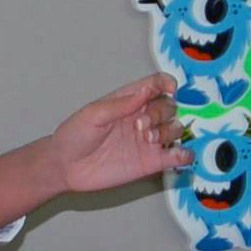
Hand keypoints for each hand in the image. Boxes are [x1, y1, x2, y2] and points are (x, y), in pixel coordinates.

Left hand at [47, 73, 191, 193]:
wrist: (65, 167)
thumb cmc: (74, 136)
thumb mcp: (93, 114)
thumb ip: (121, 104)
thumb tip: (146, 90)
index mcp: (129, 100)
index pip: (157, 84)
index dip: (167, 83)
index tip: (170, 89)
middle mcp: (142, 118)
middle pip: (169, 106)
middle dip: (160, 113)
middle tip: (140, 126)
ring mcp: (148, 141)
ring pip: (176, 129)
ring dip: (169, 131)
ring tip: (148, 140)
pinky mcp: (151, 162)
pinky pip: (177, 157)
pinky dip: (185, 155)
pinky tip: (180, 155)